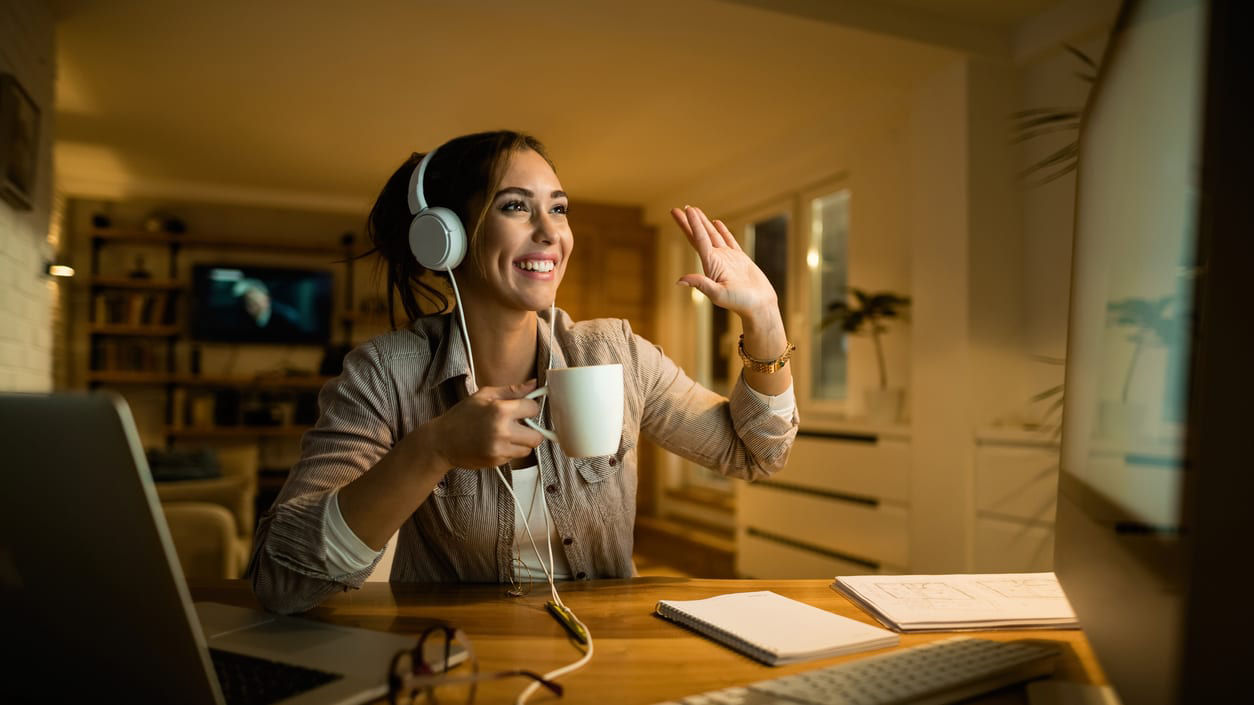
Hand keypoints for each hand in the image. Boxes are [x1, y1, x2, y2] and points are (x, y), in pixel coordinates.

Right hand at [427, 380, 544, 468]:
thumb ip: (511, 390)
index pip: (534, 408)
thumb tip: (534, 384)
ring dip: (522, 442)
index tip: (522, 409)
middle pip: (537, 436)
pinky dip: (510, 450)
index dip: (529, 407)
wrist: (442, 441)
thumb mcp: (484, 395)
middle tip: (519, 425)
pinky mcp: (497, 462)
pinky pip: (515, 457)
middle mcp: (503, 431)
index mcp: (500, 410)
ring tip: (506, 435)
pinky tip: (496, 443)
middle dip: (531, 430)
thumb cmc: (462, 415)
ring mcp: (500, 449)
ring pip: (528, 449)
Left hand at [671, 205, 780, 323]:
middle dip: (690, 222)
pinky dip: (722, 231)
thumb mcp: (718, 294)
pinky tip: (716, 223)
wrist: (759, 306)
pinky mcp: (740, 259)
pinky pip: (729, 240)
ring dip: (703, 223)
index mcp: (711, 265)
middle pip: (700, 235)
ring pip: (713, 235)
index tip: (681, 211)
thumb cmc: (740, 302)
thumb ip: (700, 284)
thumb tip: (679, 281)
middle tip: (678, 209)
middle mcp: (717, 260)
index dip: (690, 225)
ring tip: (694, 210)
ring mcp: (728, 258)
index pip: (698, 240)